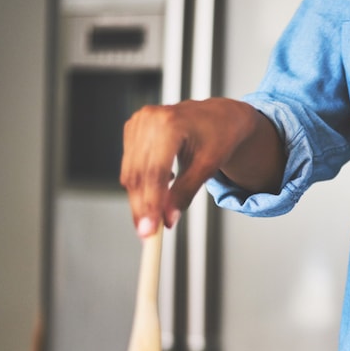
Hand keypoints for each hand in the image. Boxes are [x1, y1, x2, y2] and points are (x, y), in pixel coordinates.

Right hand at [120, 98, 282, 237]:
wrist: (219, 116)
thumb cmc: (219, 136)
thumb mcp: (207, 167)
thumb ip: (185, 193)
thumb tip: (168, 220)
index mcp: (171, 123)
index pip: (154, 171)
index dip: (150, 203)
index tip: (150, 230)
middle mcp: (149, 119)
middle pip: (138, 174)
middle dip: (142, 207)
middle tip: (147, 234)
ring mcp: (138, 122)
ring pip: (130, 172)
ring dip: (139, 199)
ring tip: (155, 217)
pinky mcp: (132, 128)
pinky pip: (130, 165)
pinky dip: (140, 184)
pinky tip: (159, 187)